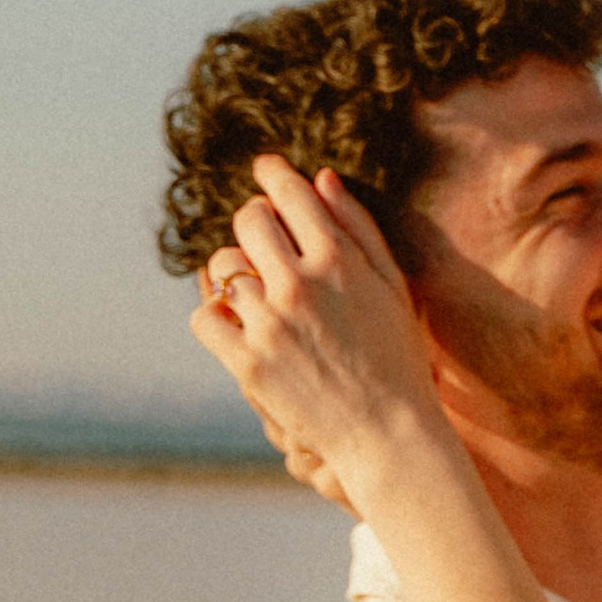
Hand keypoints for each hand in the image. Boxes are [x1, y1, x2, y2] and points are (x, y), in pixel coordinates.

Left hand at [190, 159, 439, 503]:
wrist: (387, 433)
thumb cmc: (397, 357)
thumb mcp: (393, 285)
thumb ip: (358, 227)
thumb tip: (320, 178)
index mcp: (338, 259)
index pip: (290, 193)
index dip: (273, 174)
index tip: (266, 169)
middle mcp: (300, 284)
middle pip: (248, 221)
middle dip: (254, 222)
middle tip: (263, 239)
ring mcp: (270, 324)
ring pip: (221, 267)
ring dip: (233, 271)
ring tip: (251, 288)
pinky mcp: (247, 363)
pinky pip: (204, 319)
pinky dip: (214, 317)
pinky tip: (235, 324)